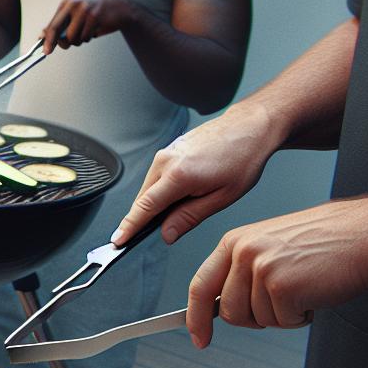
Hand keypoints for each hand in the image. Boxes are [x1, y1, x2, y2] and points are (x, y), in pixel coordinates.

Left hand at [42, 0, 134, 51]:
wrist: (120, 7)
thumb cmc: (96, 12)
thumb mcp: (77, 12)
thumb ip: (62, 23)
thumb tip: (43, 36)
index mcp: (67, 3)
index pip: (53, 23)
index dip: (47, 39)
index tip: (44, 50)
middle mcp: (74, 4)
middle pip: (58, 30)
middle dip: (56, 43)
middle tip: (54, 49)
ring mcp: (85, 10)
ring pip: (72, 37)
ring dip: (78, 41)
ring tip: (85, 33)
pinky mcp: (95, 17)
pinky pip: (85, 37)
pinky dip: (87, 38)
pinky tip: (93, 31)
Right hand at [110, 103, 281, 246]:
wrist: (249, 128)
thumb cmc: (243, 159)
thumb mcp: (222, 197)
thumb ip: (189, 217)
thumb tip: (167, 234)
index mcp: (179, 175)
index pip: (145, 207)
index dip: (129, 226)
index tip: (118, 240)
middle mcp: (166, 161)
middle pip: (144, 198)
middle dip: (146, 217)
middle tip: (164, 229)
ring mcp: (166, 152)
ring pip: (150, 186)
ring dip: (158, 201)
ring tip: (190, 201)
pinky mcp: (169, 148)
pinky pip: (157, 174)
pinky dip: (163, 187)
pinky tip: (187, 189)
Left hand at [184, 198, 367, 346]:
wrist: (364, 236)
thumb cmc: (324, 243)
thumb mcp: (269, 246)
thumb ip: (241, 271)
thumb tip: (220, 307)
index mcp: (234, 242)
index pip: (201, 286)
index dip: (195, 317)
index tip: (198, 338)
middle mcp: (242, 253)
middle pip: (229, 312)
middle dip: (254, 319)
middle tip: (282, 303)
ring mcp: (261, 269)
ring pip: (257, 319)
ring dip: (282, 315)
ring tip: (303, 288)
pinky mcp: (282, 287)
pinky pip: (283, 321)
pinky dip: (301, 316)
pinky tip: (314, 292)